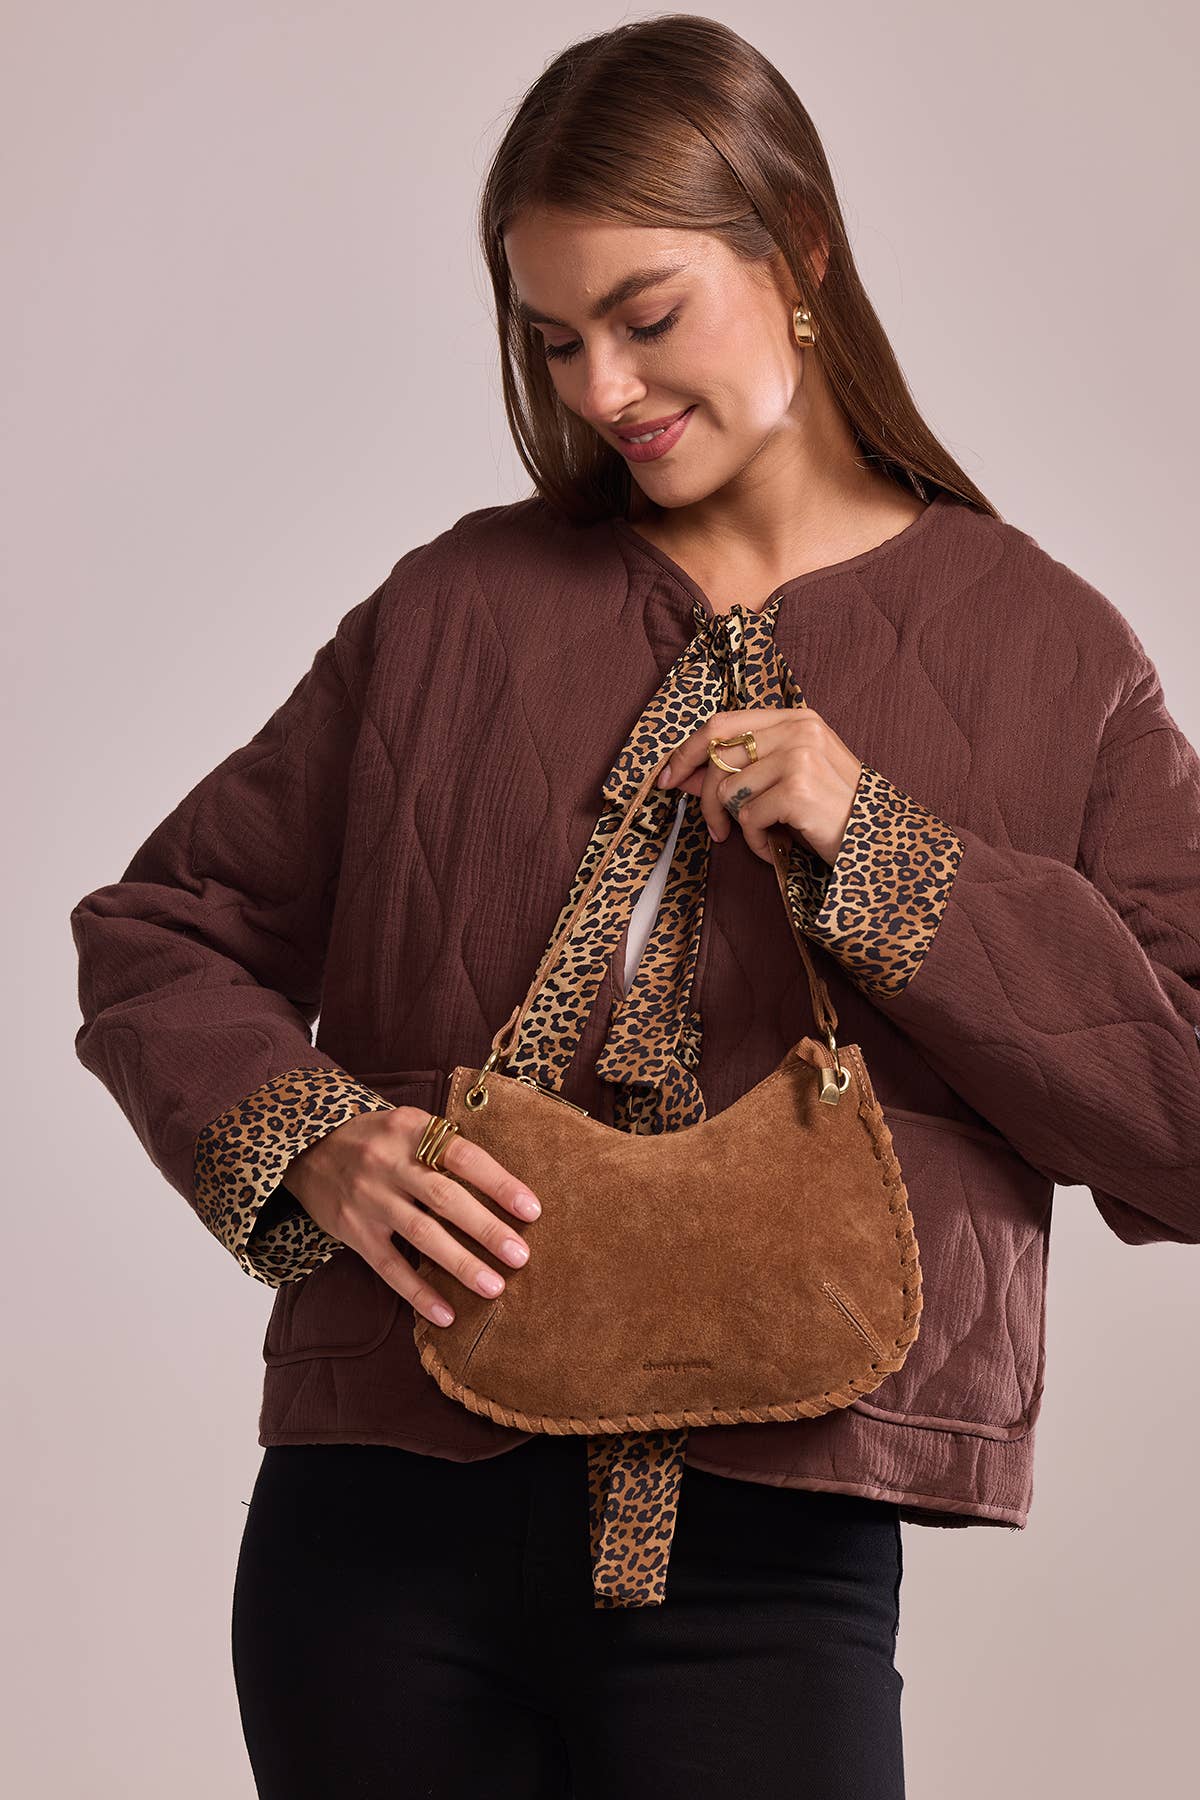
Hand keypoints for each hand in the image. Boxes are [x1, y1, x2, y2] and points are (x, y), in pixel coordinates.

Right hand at [282, 1109, 540, 1327]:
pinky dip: (418, 1291)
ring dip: (460, 1263)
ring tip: (494, 1287)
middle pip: (444, 1198)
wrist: (307, 1148)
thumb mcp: (408, 1125)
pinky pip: (389, 1266)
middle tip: (521, 1255)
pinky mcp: (352, 1230)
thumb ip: (446, 1148)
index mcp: (411, 1130)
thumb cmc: (377, 1139)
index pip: (464, 1156)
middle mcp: (388, 1162)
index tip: (532, 1209)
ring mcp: (368, 1198)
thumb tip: (504, 1188)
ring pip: (420, 1234)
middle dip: (486, 1229)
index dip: (499, 1183)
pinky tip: (446, 1314)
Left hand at [657, 706, 862, 865]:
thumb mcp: (788, 780)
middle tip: (715, 831)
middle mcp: (798, 730)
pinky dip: (757, 843)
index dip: (687, 751)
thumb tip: (680, 775)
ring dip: (739, 826)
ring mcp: (799, 757)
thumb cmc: (831, 811)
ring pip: (729, 791)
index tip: (668, 778)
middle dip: (705, 800)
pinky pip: (748, 818)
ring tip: (766, 837)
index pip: (722, 723)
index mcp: (796, 718)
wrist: (880, 842)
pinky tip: (778, 848)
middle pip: (718, 758)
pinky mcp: (798, 790)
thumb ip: (740, 770)